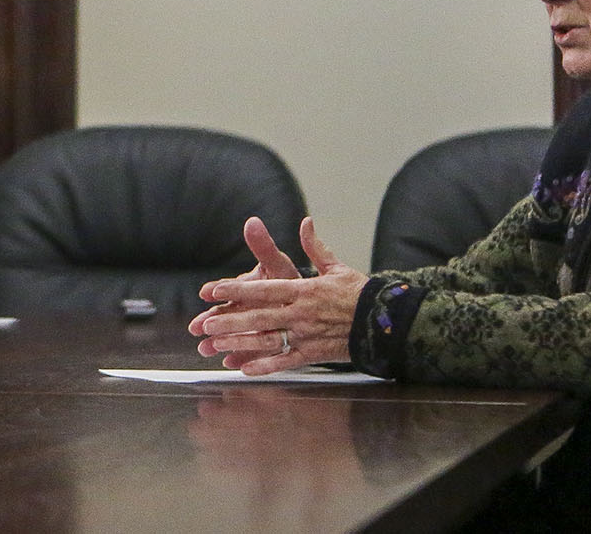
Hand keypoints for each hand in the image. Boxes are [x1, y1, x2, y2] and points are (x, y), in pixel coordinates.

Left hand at [186, 217, 364, 375]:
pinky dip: (264, 366)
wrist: (385, 322)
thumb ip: (315, 247)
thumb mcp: (336, 267)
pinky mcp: (314, 354)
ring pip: (267, 340)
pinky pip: (285, 362)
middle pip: (259, 317)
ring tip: (214, 346)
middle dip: (229, 321)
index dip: (237, 289)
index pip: (264, 289)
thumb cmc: (359, 293)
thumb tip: (306, 221)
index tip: (214, 290)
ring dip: (239, 344)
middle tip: (204, 325)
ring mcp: (306, 336)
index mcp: (304, 290)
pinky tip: (243, 369)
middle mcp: (301, 313)